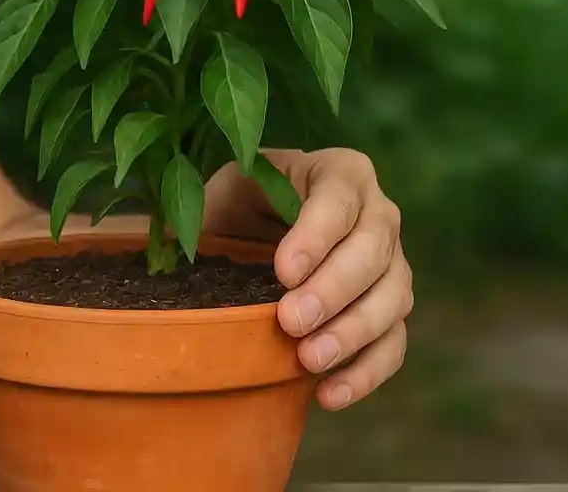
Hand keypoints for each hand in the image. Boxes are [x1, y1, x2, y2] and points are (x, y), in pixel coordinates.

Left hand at [202, 147, 410, 411]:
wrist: (262, 230)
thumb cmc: (243, 204)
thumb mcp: (229, 190)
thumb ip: (216, 207)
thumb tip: (174, 246)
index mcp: (341, 173)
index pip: (338, 201)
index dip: (315, 237)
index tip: (283, 272)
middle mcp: (379, 213)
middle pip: (372, 253)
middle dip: (332, 291)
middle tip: (291, 321)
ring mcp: (393, 264)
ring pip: (392, 299)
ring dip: (352, 334)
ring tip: (308, 360)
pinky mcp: (392, 310)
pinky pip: (394, 343)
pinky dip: (366, 373)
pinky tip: (328, 395)